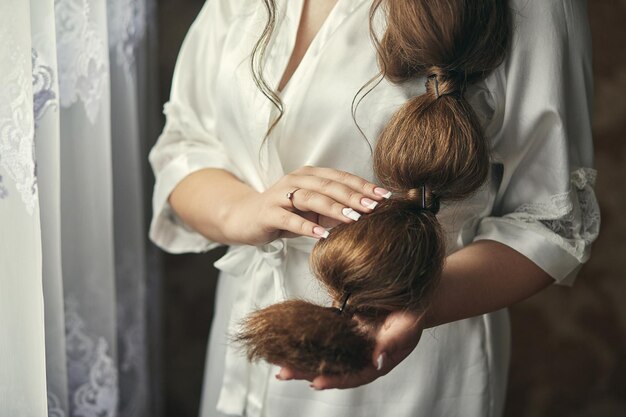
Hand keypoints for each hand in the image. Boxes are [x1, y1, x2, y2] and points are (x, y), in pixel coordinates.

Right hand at [224, 165, 389, 245]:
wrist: (244, 217)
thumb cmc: (284, 213)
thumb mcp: (313, 211)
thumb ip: (335, 210)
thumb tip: (367, 214)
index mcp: (310, 175)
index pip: (341, 178)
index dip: (363, 186)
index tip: (385, 196)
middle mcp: (296, 180)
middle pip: (329, 185)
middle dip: (354, 196)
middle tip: (375, 206)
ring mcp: (280, 195)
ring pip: (310, 198)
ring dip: (334, 208)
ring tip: (353, 219)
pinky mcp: (268, 212)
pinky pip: (289, 218)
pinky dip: (306, 226)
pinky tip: (320, 235)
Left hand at [275, 310, 424, 389]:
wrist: (410, 297)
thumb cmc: (412, 316)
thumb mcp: (406, 329)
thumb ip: (392, 344)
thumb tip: (377, 359)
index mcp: (373, 362)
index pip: (352, 376)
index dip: (334, 380)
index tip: (316, 382)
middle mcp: (357, 354)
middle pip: (329, 366)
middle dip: (305, 370)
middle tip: (283, 372)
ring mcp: (347, 339)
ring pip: (321, 349)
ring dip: (300, 353)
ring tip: (277, 357)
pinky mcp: (341, 322)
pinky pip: (321, 328)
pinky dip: (305, 330)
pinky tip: (289, 332)